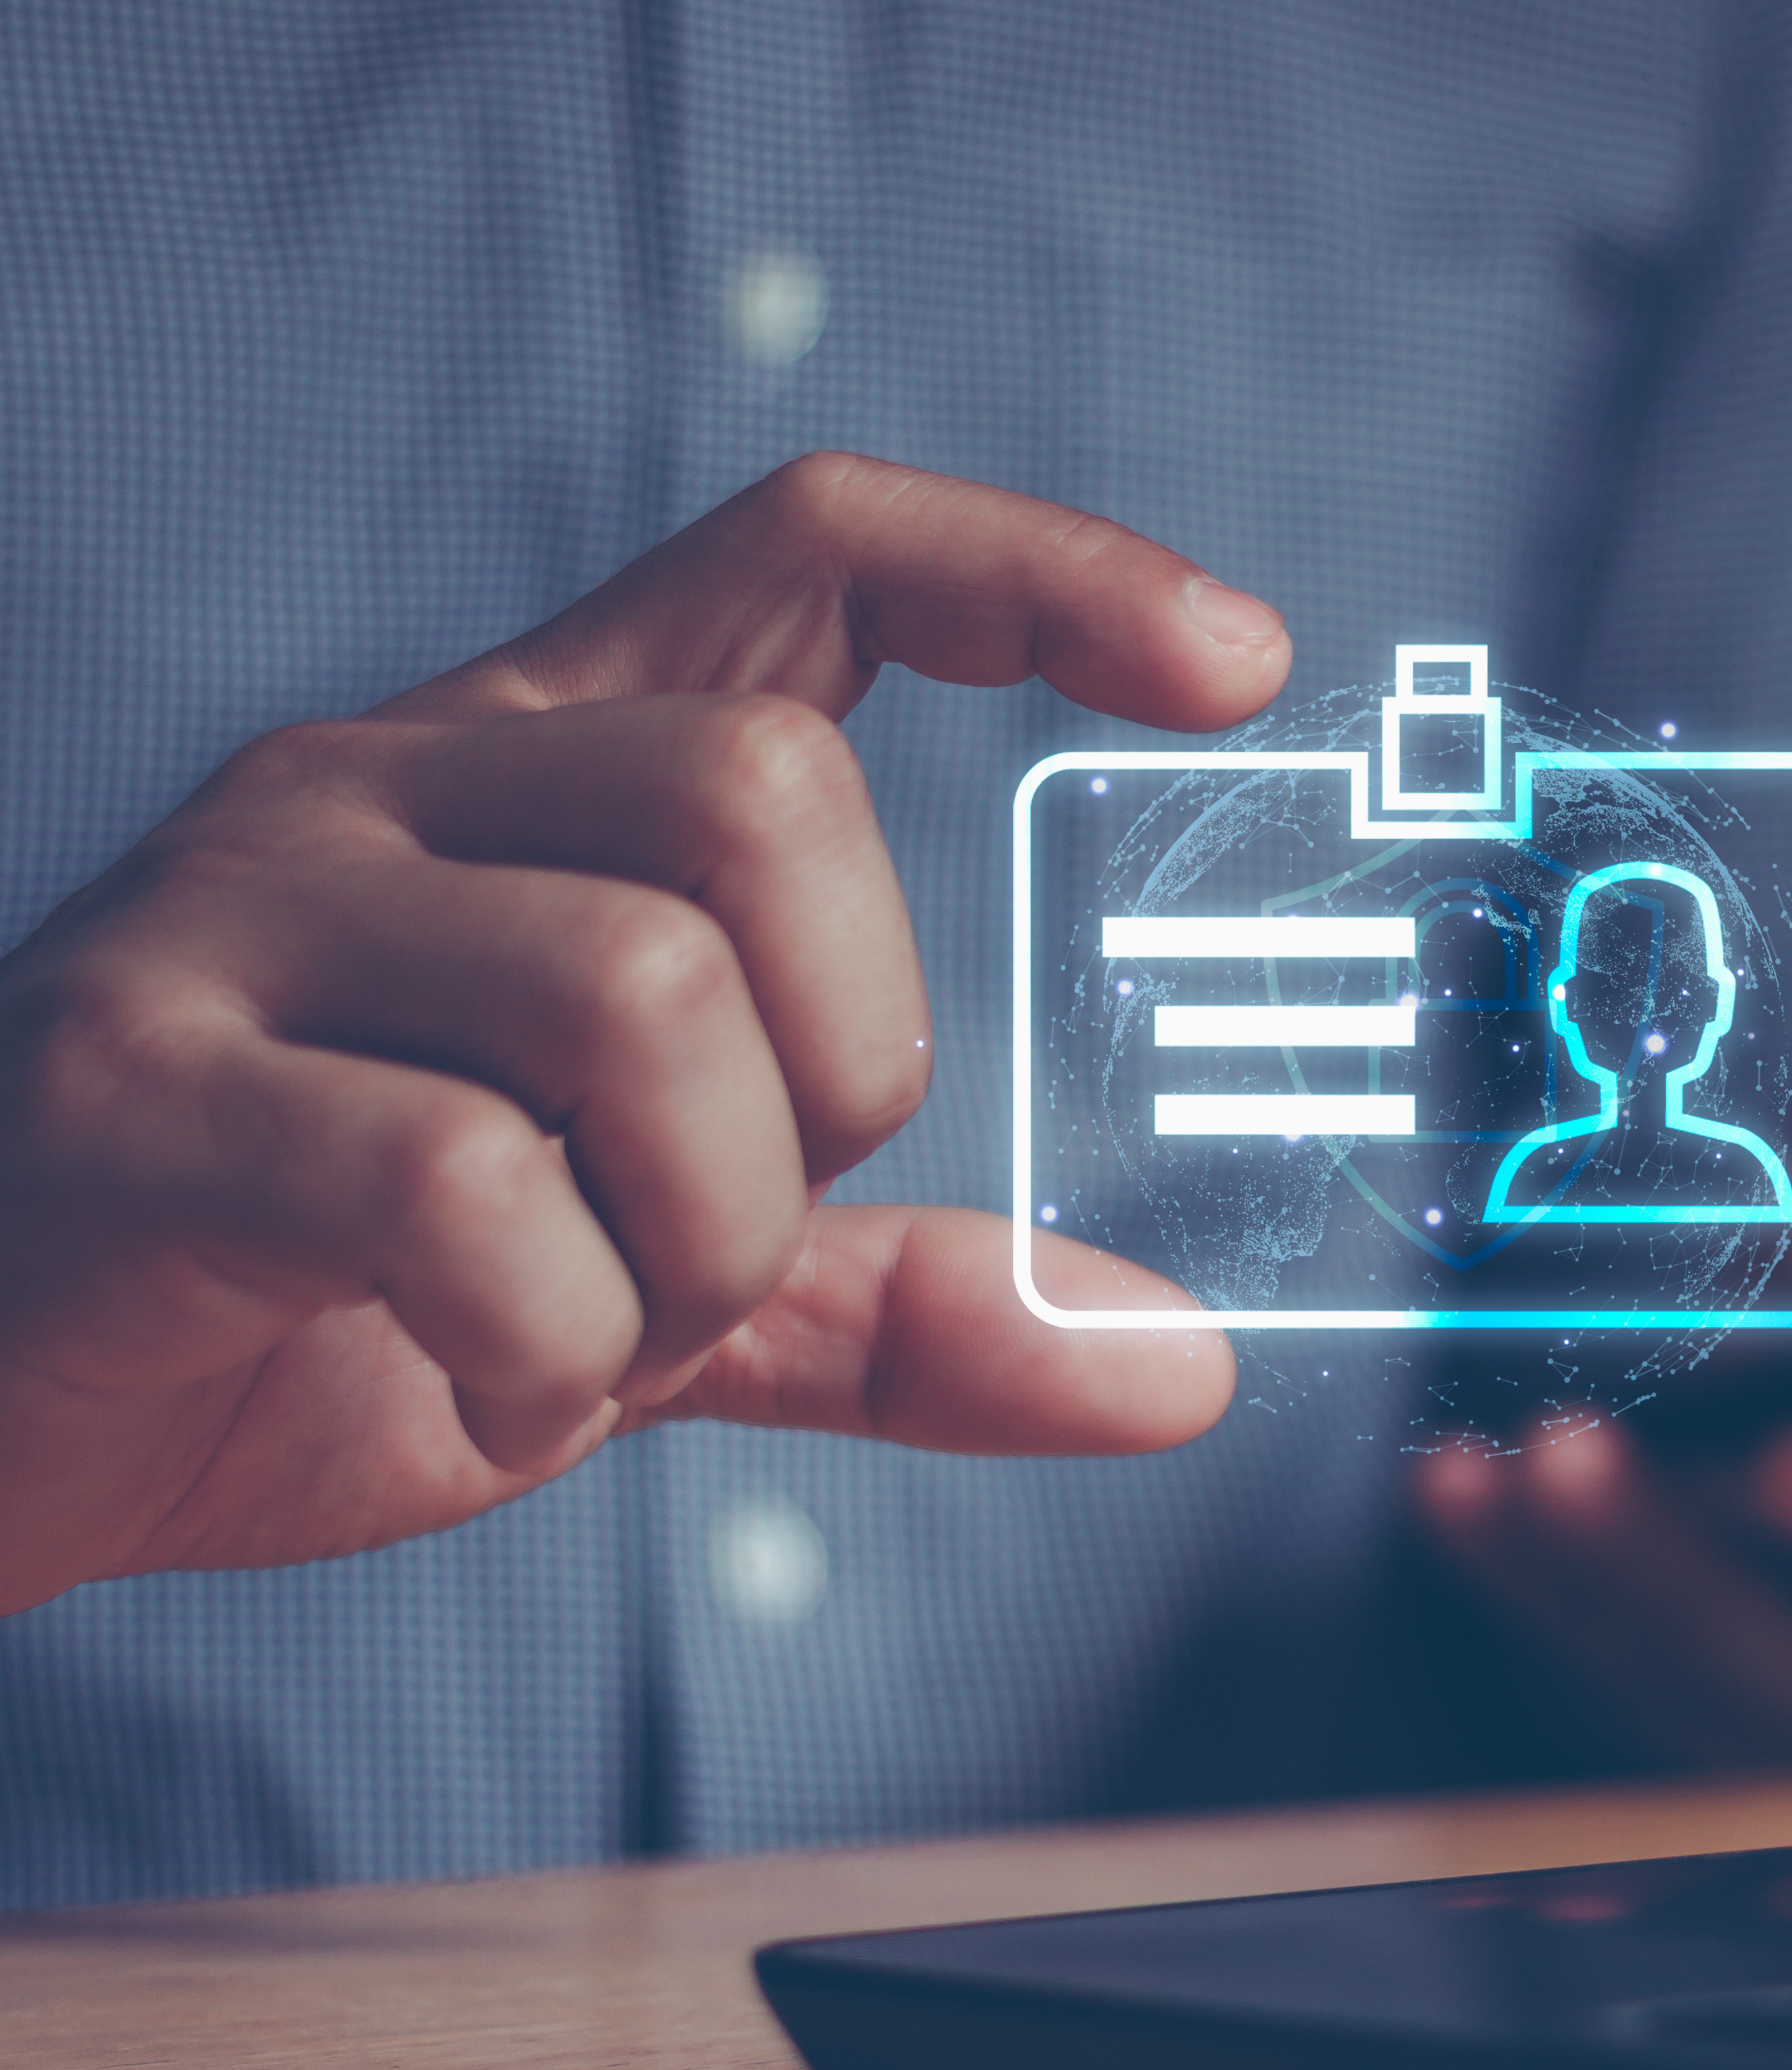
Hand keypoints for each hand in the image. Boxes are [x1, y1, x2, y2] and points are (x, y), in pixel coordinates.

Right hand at [0, 454, 1266, 1614]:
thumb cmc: (322, 1303)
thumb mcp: (655, 1291)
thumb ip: (895, 1309)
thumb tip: (1183, 1368)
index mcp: (532, 778)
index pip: (815, 549)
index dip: (1038, 574)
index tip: (1238, 666)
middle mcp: (384, 786)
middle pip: (765, 795)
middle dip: (842, 1066)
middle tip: (735, 1223)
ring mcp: (239, 923)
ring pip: (637, 992)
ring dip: (698, 1232)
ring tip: (598, 1326)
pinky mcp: (134, 1094)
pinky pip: (457, 1185)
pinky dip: (547, 1342)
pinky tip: (492, 1379)